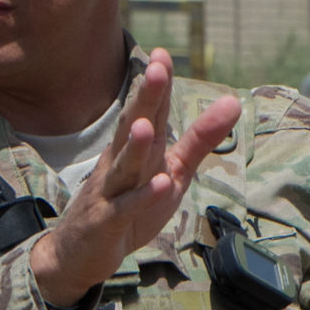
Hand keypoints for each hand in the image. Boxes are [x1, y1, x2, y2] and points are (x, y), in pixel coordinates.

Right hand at [30, 48, 241, 307]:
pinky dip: (143, 197)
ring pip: (124, 166)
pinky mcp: (106, 222)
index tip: (163, 54)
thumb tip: (232, 101)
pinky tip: (160, 185)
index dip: (156, 85)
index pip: (149, 111)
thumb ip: (200, 139)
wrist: (77, 254)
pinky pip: (125, 209)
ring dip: (135, 146)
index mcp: (136, 148)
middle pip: (132, 127)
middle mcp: (119, 163)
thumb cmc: (129, 207)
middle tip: (155, 69)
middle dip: (144, 100)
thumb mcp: (173, 171)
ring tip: (146, 125)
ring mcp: (110, 192)